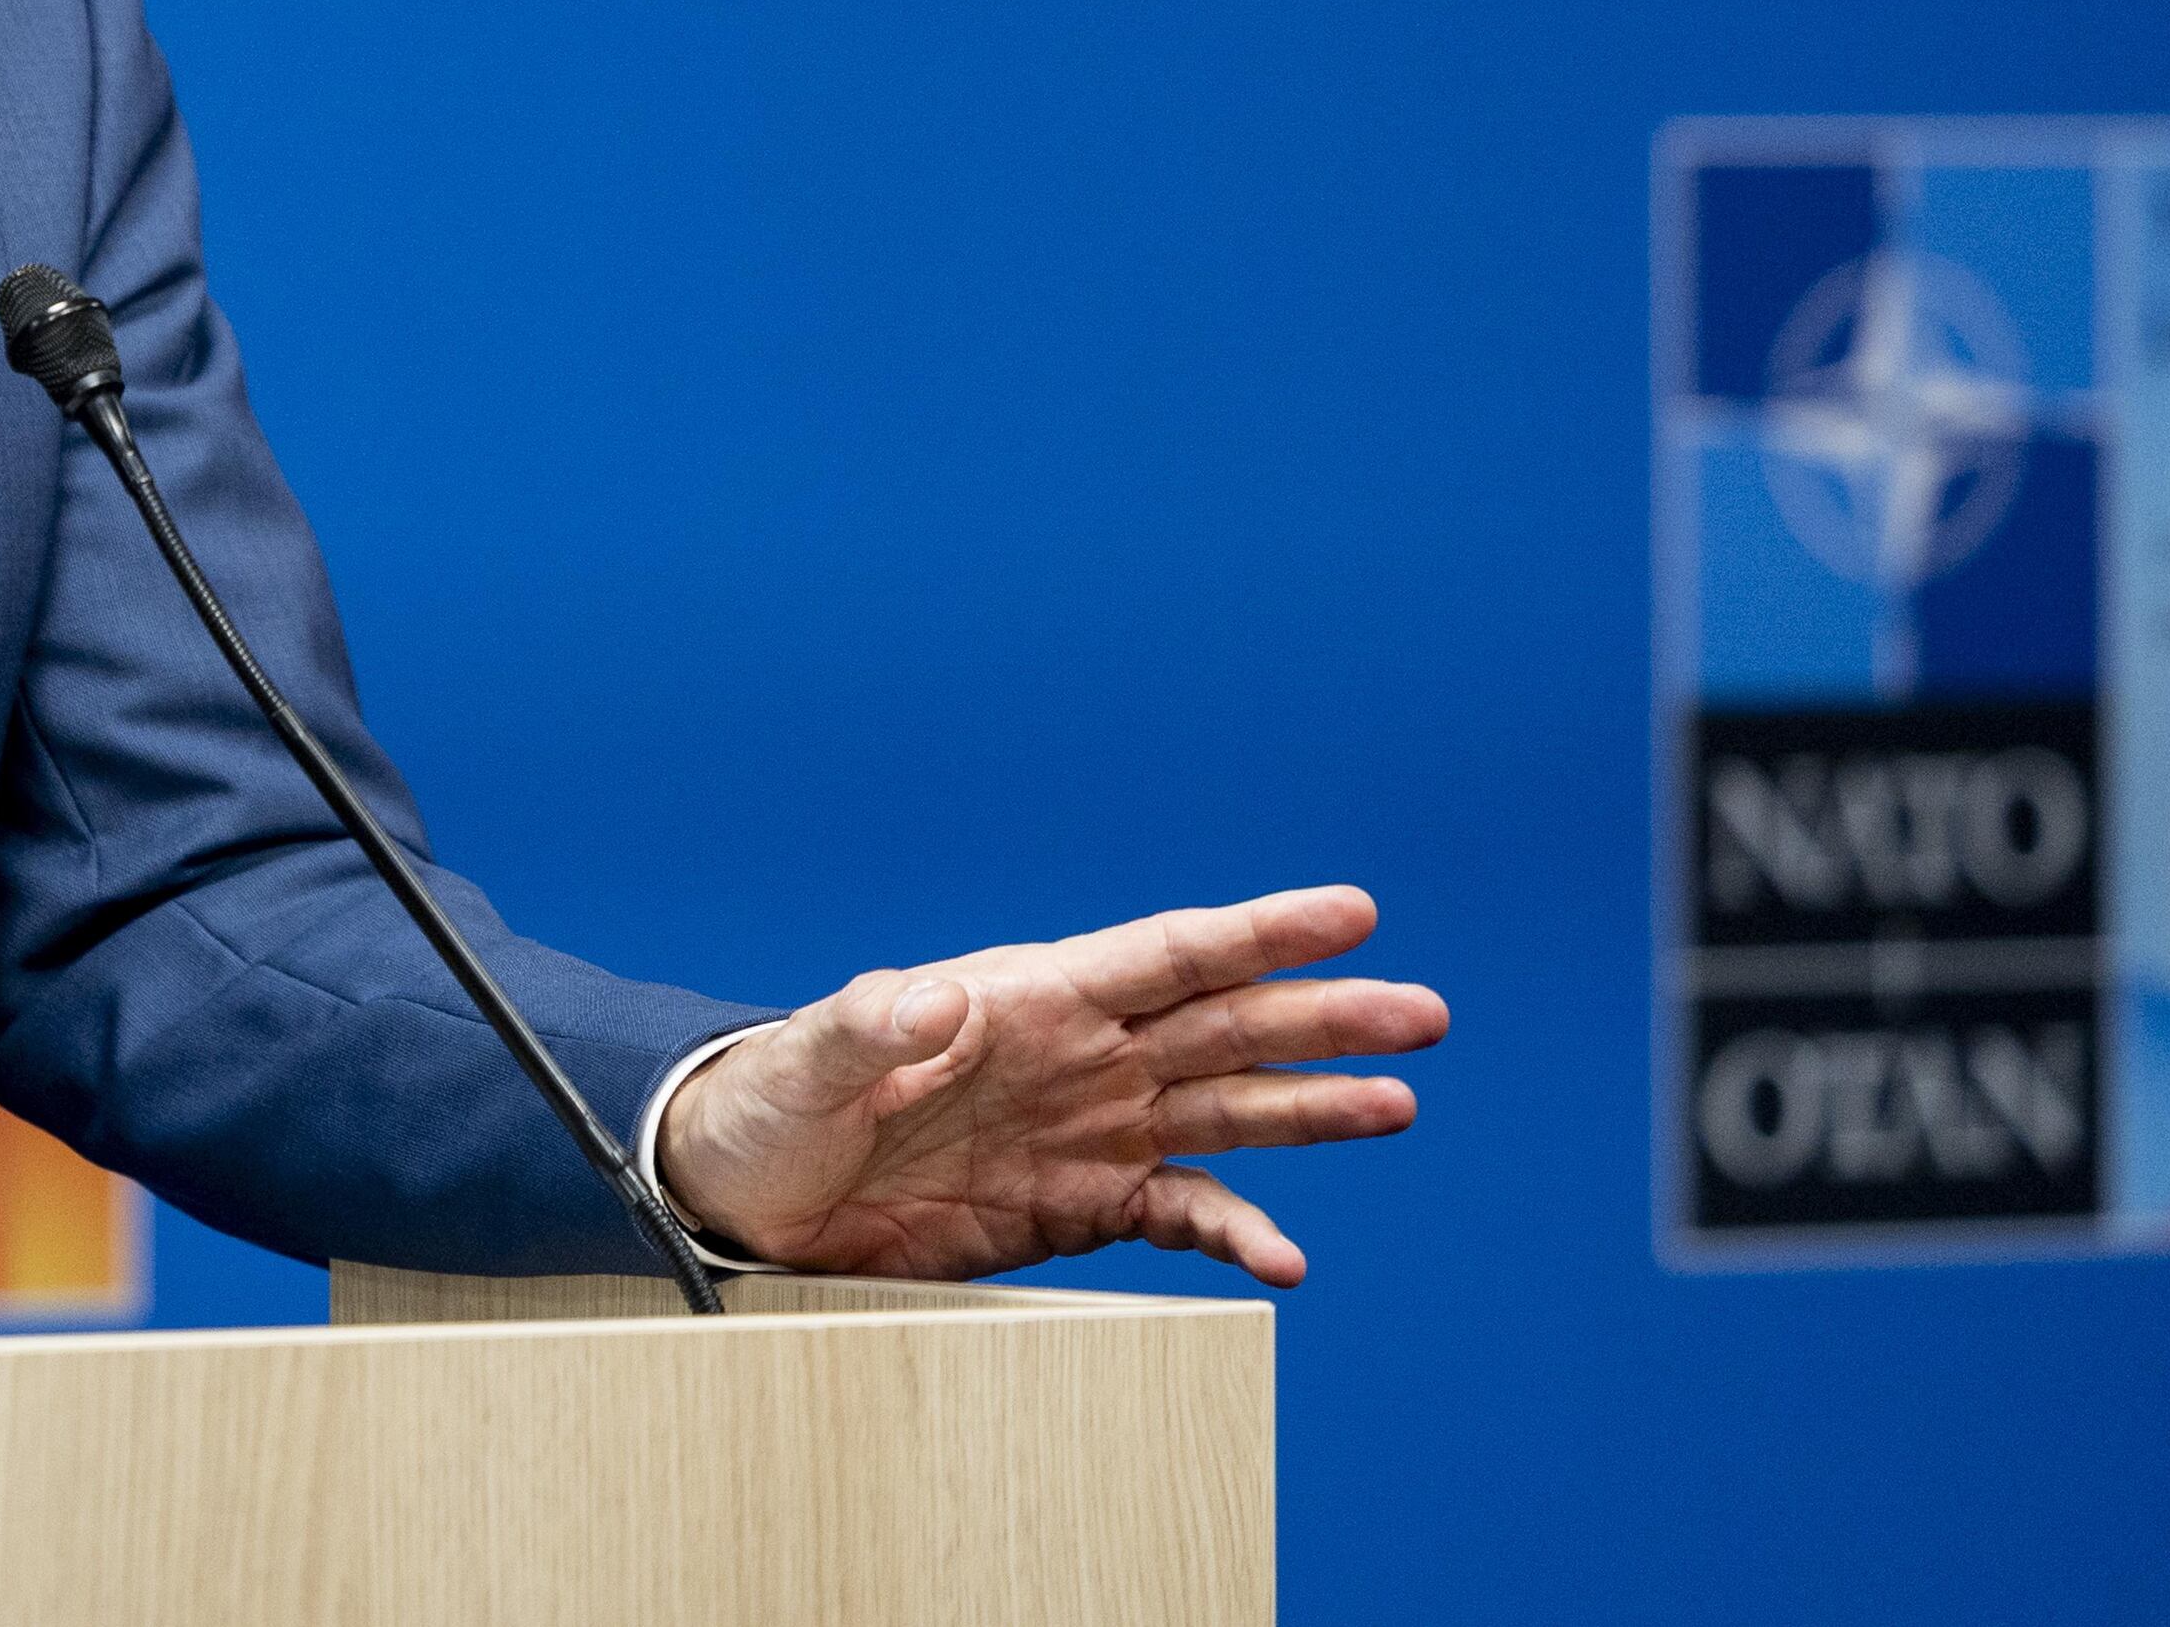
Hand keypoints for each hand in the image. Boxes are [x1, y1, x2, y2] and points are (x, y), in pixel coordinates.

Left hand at [655, 884, 1442, 1288]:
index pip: (1165, 952)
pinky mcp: (1076, 1206)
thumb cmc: (770, 1105)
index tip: (1352, 912)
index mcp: (1028, 995)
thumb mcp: (808, 1058)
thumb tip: (933, 999)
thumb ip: (871, 1025)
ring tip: (1397, 1105)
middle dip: (1322, 1018)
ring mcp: (1086, 1129)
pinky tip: (1285, 1257)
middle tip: (1422, 1014)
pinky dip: (1233, 1231)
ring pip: (1224, 1111)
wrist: (747, 1195)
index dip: (1259, 932)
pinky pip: (1176, 1212)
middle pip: (1223, 1026)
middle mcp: (1077, 1055)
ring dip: (1310, 1111)